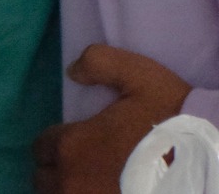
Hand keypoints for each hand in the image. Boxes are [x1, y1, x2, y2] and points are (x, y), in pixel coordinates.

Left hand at [33, 45, 193, 192]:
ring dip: (70, 190)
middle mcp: (72, 182)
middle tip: (84, 164)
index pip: (42, 148)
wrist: (208, 165)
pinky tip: (104, 192)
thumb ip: (100, 62)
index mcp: (71, 147)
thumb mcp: (139, 76)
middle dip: (60, 170)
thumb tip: (73, 71)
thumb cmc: (172, 122)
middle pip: (47, 180)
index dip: (57, 143)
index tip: (76, 142)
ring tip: (92, 182)